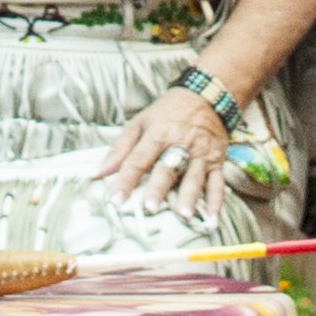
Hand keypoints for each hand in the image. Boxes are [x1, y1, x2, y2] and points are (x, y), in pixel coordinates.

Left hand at [101, 85, 231, 212]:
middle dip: (158, 188)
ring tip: (183, 214)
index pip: (138, 159)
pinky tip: (212, 217)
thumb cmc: (167, 113)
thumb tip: (97, 173)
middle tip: (150, 207)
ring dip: (189, 196)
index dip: (125, 180)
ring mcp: (200, 154)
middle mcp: (180, 144)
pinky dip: (216, 201)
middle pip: (167, 168)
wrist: (205, 97)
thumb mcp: (139, 123)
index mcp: (158, 134)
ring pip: (195, 177)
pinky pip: (218, 182)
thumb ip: (119, 149)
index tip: (115, 199)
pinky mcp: (216, 161)